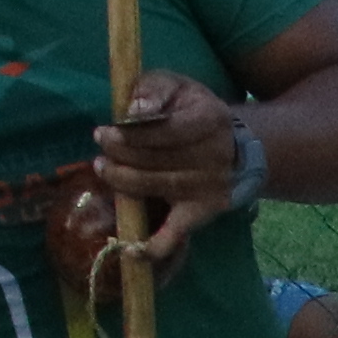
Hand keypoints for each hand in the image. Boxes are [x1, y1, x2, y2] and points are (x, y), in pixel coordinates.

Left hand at [92, 70, 242, 278]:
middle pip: (155, 160)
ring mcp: (208, 188)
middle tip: (101, 149)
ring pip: (154, 187)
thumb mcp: (177, 86)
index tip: (105, 131)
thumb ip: (153, 89)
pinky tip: (131, 250)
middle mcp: (214, 156)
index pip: (165, 130)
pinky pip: (177, 234)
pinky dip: (154, 246)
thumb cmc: (193, 111)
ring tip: (104, 169)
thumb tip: (134, 111)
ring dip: (121, 182)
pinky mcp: (203, 212)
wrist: (235, 145)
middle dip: (120, 154)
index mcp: (210, 118)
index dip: (130, 133)